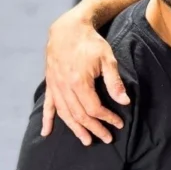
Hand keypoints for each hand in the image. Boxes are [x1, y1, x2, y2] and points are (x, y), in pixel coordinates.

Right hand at [41, 14, 129, 144]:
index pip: (94, 108)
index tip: (118, 124)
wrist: (68, 29)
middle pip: (79, 115)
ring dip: (75, 129)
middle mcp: (64, 86)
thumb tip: (124, 102)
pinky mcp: (50, 83)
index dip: (106, 118)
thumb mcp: (108, 59)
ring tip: (86, 140)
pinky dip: (47, 119)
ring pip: (64, 113)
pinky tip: (46, 132)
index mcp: (79, 82)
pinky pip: (48, 105)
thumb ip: (114, 82)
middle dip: (94, 129)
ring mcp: (55, 86)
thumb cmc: (91, 43)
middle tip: (106, 139)